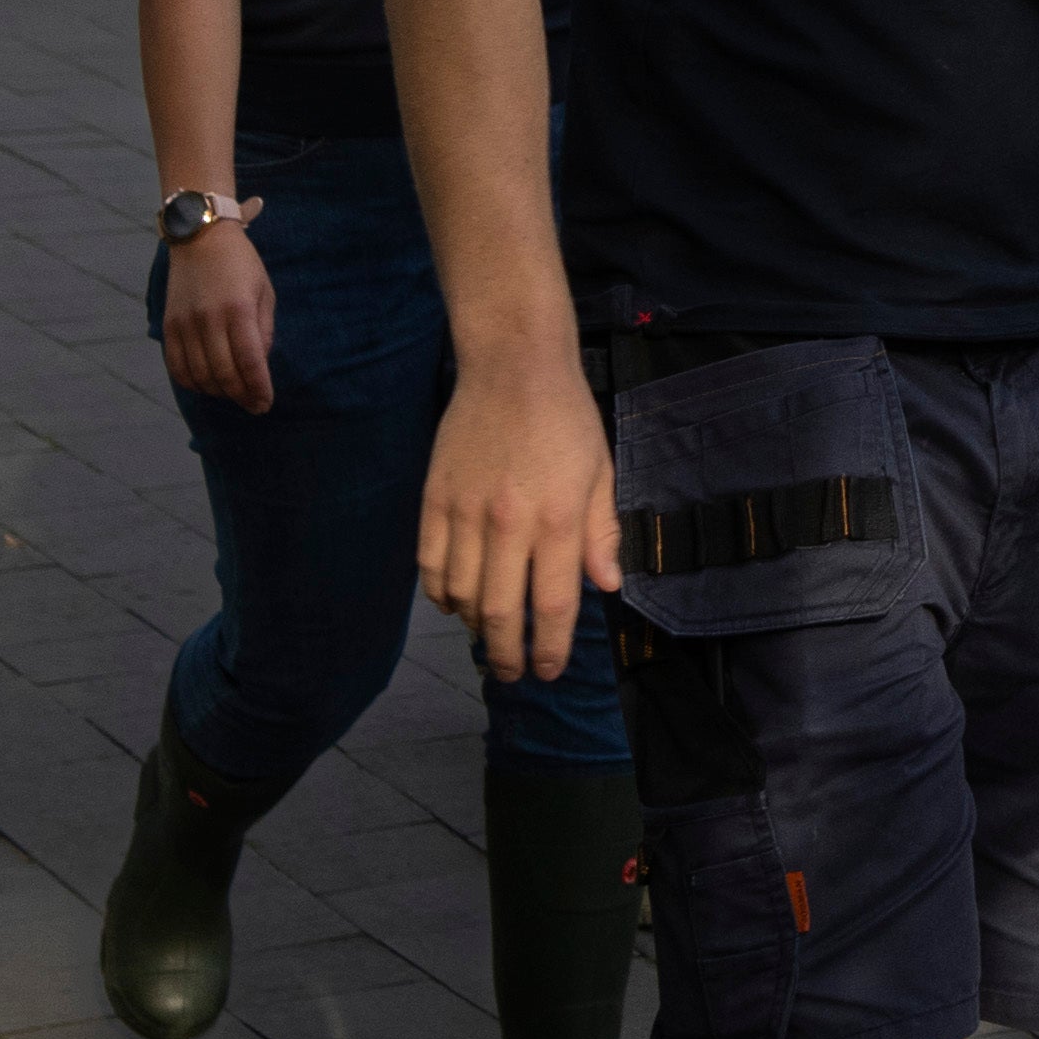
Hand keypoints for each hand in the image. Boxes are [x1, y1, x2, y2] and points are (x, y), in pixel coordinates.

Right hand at [155, 202, 272, 412]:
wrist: (200, 238)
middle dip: (242, 396)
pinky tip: (207, 384)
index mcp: (238, 309)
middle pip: (224, 374)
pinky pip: (177, 367)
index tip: (266, 403)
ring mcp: (184, 324)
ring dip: (219, 392)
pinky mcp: (168, 326)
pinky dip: (193, 383)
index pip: (250, 362)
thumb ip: (264, 330)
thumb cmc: (241, 264)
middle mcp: (209, 319)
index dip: (259, 388)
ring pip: (200, 376)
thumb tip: (259, 365)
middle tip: (253, 404)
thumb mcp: (264, 292)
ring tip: (234, 394)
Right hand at [417, 355, 618, 690]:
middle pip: (500, 613)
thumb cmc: (566, 419)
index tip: (548, 670)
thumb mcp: (601, 473)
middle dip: (506, 654)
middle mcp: (508, 524)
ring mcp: (465, 513)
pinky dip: (440, 594)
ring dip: (473, 625)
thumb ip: (602, 534)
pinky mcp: (434, 500)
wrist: (512, 366)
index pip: (553, 605)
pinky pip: (429, 566)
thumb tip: (608, 586)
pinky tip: (454, 602)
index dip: (551, 647)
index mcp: (558, 519)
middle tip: (512, 673)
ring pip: (460, 596)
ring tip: (488, 634)